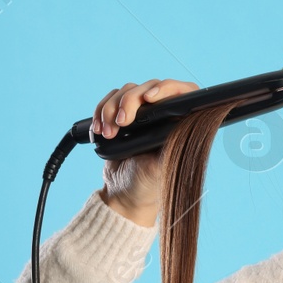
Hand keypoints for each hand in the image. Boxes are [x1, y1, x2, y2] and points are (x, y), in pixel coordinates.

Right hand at [92, 78, 198, 225]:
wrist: (122, 193)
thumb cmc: (147, 183)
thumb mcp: (162, 165)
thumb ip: (170, 142)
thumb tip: (178, 120)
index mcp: (181, 125)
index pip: (183, 93)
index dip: (167, 88)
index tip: (149, 98)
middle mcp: (164, 115)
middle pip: (147, 88)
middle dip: (129, 103)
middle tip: (121, 124)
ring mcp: (142, 113)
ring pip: (126, 91)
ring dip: (111, 109)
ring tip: (108, 134)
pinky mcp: (123, 115)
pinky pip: (110, 100)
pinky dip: (101, 111)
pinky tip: (99, 130)